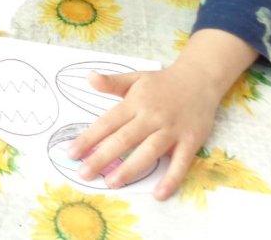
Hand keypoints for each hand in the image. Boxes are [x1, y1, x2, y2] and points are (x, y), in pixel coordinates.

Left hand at [66, 28, 256, 199]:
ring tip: (111, 183)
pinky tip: (159, 193)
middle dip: (102, 157)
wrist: (200, 79)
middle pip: (124, 139)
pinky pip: (180, 162)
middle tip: (83, 173)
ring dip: (130, 168)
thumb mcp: (135, 78)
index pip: (107, 123)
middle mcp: (152, 117)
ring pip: (148, 152)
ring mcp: (172, 130)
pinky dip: (171, 178)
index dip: (88, 138)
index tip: (71, 153)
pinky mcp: (191, 141)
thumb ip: (112, 83)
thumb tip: (89, 77)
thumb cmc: (162, 83)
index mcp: (135, 103)